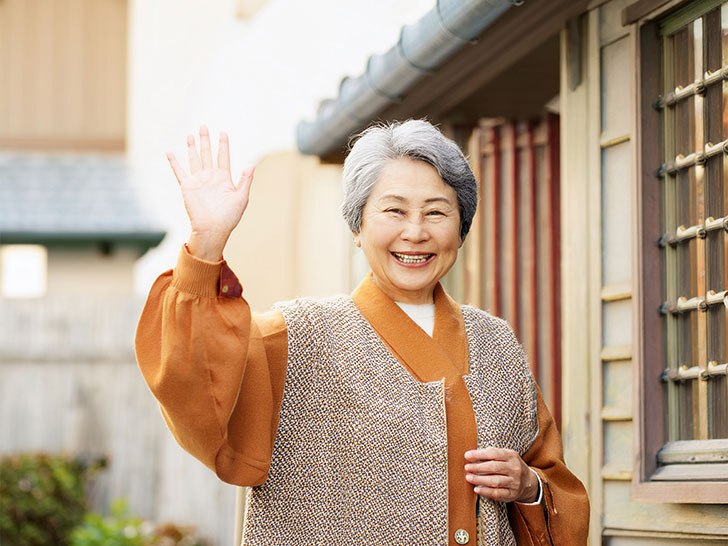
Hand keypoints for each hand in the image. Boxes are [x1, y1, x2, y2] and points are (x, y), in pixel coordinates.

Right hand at [166, 126, 254, 260]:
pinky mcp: (187, 186)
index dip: (223, 145)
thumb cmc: (229, 217)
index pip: (223, 157)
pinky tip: (169, 152)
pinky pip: (179, 172)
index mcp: (224, 179)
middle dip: (206, 140)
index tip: (223, 133)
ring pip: (195, 159)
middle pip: (208, 154)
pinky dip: (174, 162)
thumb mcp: (241, 198)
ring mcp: (198, 181)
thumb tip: (251, 165)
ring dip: (192, 147)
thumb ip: (245, 180)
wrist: (212, 229)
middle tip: (204, 126)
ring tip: (191, 134)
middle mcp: (210, 178)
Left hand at [464, 447, 537, 502]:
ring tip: (468, 478)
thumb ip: (491, 454)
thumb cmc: (509, 465)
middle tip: (467, 467)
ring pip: (496, 481)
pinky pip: (498, 493)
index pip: (493, 453)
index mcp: (511, 456)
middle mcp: (514, 469)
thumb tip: (472, 455)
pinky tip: (477, 489)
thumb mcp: (505, 456)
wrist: (528, 481)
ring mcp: (514, 482)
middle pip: (494, 467)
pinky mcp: (512, 494)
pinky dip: (486, 491)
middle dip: (478, 467)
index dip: (479, 454)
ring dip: (480, 479)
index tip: (467, 455)